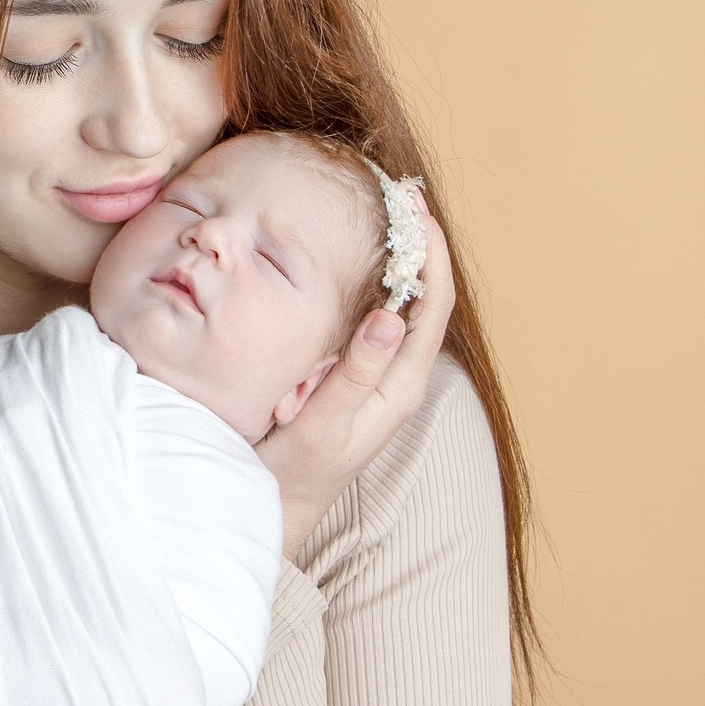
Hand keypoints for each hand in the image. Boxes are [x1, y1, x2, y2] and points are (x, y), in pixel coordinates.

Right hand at [259, 195, 455, 554]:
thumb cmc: (292, 474)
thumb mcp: (323, 427)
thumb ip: (355, 374)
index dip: (430, 252)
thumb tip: (390, 316)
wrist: (273, 511)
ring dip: (394, 258)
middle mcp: (398, 379)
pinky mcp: (355, 377)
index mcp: (400, 386)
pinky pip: (373, 318)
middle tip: (397, 194)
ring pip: (400, 304)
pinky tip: (347, 260)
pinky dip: (368, 281)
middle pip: (423, 296)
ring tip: (379, 211)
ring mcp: (377, 378)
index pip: (432, 304)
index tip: (414, 207)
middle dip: (416, 244)